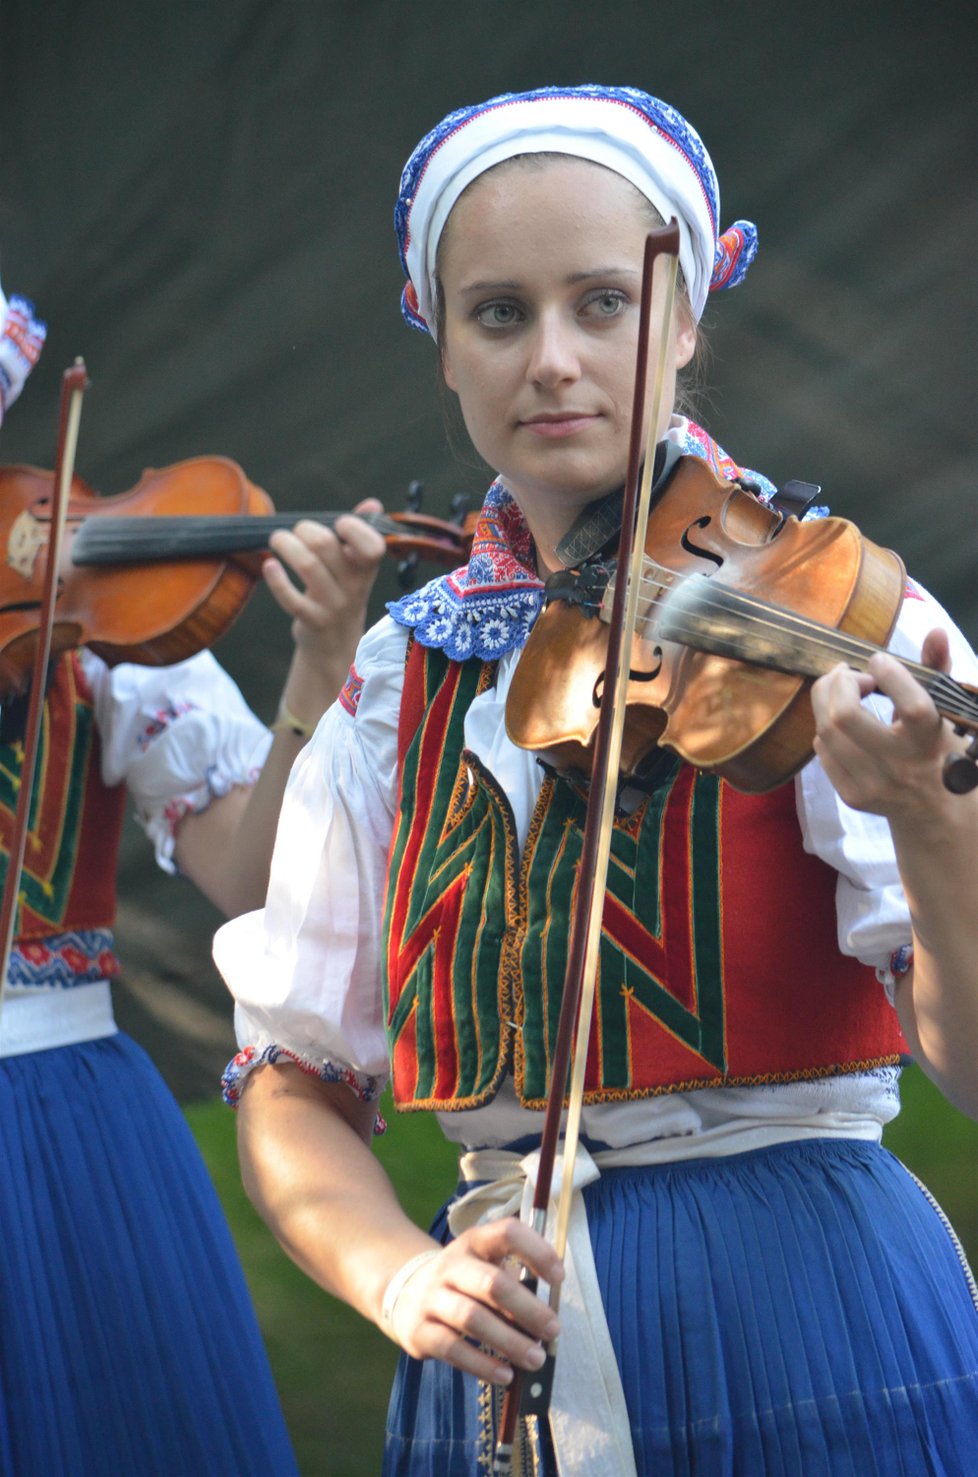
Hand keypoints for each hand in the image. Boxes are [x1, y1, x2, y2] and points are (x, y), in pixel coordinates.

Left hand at [263, 498, 385, 651]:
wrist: (336, 643)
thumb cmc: (342, 593)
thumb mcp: (357, 567)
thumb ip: (361, 534)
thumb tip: (372, 504)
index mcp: (367, 568)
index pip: (372, 545)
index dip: (354, 527)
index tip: (338, 523)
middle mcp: (354, 586)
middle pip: (325, 545)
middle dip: (304, 529)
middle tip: (296, 531)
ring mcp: (334, 605)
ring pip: (307, 566)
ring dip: (286, 545)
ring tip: (277, 539)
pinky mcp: (313, 621)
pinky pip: (292, 599)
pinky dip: (276, 579)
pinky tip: (269, 566)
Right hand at [387, 1219, 563, 1385]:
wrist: (405, 1292)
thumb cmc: (464, 1282)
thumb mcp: (484, 1267)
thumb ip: (513, 1284)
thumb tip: (549, 1318)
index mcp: (474, 1243)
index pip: (507, 1233)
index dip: (536, 1252)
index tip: (560, 1278)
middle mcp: (451, 1265)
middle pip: (490, 1282)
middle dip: (527, 1309)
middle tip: (553, 1331)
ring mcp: (431, 1297)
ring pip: (471, 1318)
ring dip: (508, 1341)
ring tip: (535, 1359)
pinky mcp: (419, 1330)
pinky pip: (452, 1348)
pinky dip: (481, 1364)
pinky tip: (505, 1375)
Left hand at [811, 628, 955, 819]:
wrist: (935, 811)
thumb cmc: (939, 748)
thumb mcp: (946, 710)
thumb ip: (937, 669)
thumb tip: (935, 631)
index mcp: (931, 741)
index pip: (912, 706)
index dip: (890, 674)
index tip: (878, 660)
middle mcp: (902, 767)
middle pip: (845, 715)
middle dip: (840, 682)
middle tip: (850, 674)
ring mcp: (873, 785)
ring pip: (826, 730)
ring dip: (826, 699)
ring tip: (842, 689)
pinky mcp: (851, 797)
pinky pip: (822, 749)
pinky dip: (826, 727)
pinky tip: (842, 723)